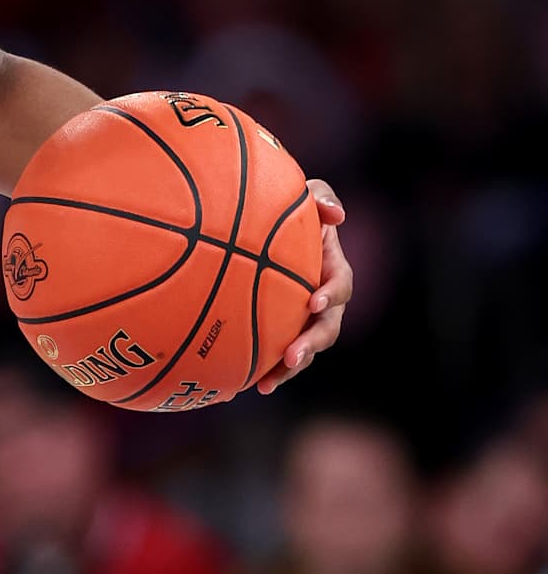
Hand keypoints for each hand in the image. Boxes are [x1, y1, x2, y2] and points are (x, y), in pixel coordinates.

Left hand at [258, 178, 351, 394]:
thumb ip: (322, 198)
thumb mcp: (307, 194)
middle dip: (311, 344)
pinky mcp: (281, 329)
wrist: (261, 227)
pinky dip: (264, 369)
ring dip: (290, 367)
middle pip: (326, 328)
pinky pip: (276, 353)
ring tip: (268, 382)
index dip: (331, 294)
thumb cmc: (291, 208)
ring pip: (304, 349)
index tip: (314, 301)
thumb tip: (337, 215)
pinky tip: (240, 386)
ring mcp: (302, 318)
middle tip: (292, 356)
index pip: (340, 285)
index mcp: (331, 269)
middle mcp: (322, 299)